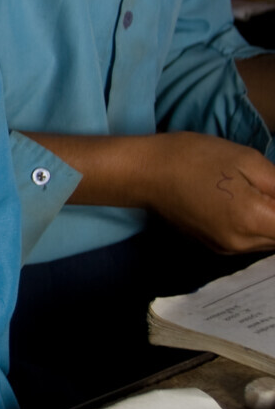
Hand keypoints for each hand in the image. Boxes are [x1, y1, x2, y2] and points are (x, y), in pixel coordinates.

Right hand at [140, 131, 274, 253]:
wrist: (147, 173)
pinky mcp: (214, 247)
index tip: (274, 192)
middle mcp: (241, 244)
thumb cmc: (195, 158)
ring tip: (259, 195)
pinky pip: (249, 242)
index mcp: (253, 220)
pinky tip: (246, 204)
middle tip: (269, 189)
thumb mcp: (248, 161)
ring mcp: (226, 250)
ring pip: (269, 243)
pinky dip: (257, 227)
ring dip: (272, 223)